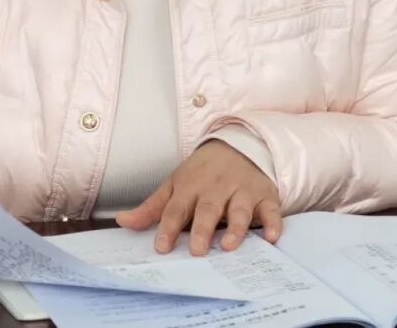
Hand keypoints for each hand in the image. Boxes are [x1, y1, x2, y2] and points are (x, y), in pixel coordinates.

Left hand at [115, 140, 281, 256]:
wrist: (237, 146)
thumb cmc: (201, 173)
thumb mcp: (174, 184)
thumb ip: (151, 207)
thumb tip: (123, 222)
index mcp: (191, 185)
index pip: (177, 208)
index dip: (167, 227)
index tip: (161, 247)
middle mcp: (217, 187)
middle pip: (208, 208)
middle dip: (202, 229)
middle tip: (197, 250)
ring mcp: (242, 191)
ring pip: (240, 209)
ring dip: (236, 227)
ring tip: (230, 245)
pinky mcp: (265, 195)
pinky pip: (271, 209)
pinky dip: (273, 223)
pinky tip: (271, 236)